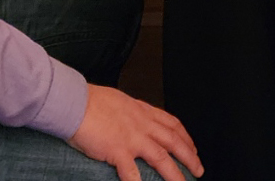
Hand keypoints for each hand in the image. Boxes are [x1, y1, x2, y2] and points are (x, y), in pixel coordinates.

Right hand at [67, 84, 202, 180]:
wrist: (75, 102)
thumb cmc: (91, 101)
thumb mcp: (119, 101)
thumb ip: (129, 112)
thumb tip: (131, 118)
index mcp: (142, 111)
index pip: (171, 123)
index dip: (185, 136)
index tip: (192, 146)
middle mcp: (142, 124)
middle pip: (174, 141)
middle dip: (189, 156)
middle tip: (199, 170)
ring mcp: (132, 138)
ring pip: (162, 157)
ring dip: (175, 174)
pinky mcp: (118, 150)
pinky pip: (132, 173)